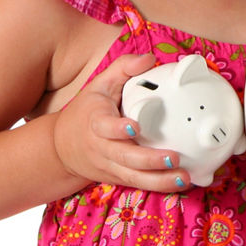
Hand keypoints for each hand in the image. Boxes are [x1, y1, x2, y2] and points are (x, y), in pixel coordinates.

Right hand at [52, 54, 191, 192]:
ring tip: (183, 178)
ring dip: (159, 180)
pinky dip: (158, 186)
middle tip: (174, 157)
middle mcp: (101, 148)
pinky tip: (181, 184)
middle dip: (149, 160)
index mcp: (96, 122)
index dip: (118, 128)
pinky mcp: (118, 178)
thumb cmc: (88, 110)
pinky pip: (138, 185)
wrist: (62, 147)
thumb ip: (124, 67)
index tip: (135, 126)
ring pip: (133, 177)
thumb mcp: (100, 84)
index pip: (104, 127)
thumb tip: (149, 59)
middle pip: (124, 158)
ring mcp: (110, 166)